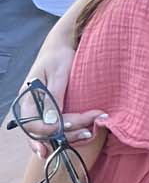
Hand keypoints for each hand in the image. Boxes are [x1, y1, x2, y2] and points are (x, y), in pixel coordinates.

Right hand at [8, 43, 101, 157]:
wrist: (61, 45)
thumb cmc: (59, 56)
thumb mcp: (58, 74)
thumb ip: (54, 97)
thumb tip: (52, 122)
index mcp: (27, 97)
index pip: (32, 124)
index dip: (49, 130)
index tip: (71, 125)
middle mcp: (30, 107)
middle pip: (41, 132)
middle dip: (64, 135)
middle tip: (86, 132)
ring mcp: (39, 109)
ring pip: (48, 133)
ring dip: (67, 137)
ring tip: (87, 134)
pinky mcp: (50, 109)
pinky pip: (55, 127)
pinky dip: (67, 132)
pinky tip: (80, 135)